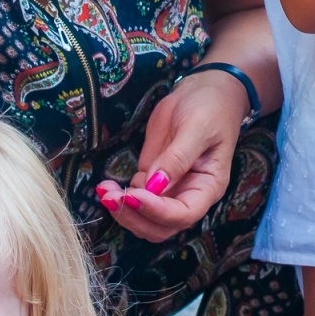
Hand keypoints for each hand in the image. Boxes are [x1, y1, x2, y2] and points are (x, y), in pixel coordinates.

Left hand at [93, 69, 249, 242]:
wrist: (205, 90)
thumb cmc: (210, 107)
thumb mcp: (197, 127)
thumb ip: (177, 157)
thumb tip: (154, 186)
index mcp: (207, 187)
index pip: (183, 214)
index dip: (157, 211)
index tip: (134, 195)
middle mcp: (188, 194)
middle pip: (161, 226)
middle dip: (135, 217)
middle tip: (112, 197)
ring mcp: (169, 188)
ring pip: (145, 218)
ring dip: (123, 211)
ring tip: (104, 191)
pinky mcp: (151, 177)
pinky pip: (135, 199)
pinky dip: (119, 198)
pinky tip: (106, 185)